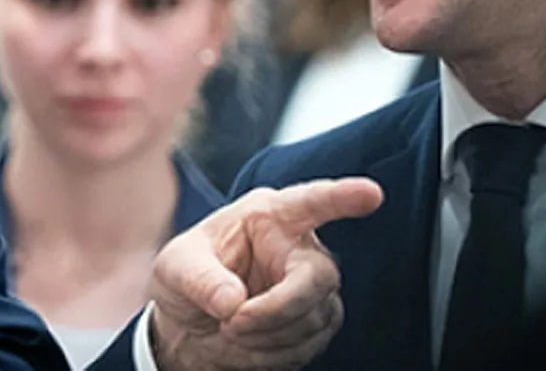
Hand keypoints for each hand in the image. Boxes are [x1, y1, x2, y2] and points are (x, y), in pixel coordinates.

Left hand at [148, 178, 383, 370]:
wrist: (189, 324)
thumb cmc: (185, 278)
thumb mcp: (175, 268)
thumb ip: (201, 280)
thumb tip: (232, 301)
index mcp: (266, 215)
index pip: (310, 202)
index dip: (342, 197)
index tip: (370, 194)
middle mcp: (297, 244)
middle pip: (318, 276)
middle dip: (277, 309)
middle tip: (232, 323)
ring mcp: (312, 284)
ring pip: (315, 316)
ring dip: (268, 335)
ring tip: (230, 329)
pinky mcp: (317, 318)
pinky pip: (312, 343)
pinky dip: (274, 352)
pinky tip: (249, 342)